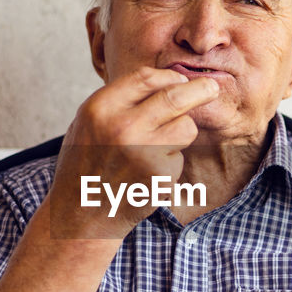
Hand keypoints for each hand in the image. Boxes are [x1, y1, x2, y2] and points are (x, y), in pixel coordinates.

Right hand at [48, 66, 218, 235]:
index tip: (182, 80)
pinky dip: (169, 163)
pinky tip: (147, 174)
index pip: (146, 78)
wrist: (79, 214)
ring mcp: (143, 151)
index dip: (169, 77)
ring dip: (180, 133)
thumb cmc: (85, 165)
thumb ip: (120, 101)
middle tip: (212, 88)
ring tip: (158, 147)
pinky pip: (179, 157)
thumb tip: (167, 81)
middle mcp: (122, 126)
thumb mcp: (88, 123)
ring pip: (186, 126)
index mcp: (100, 107)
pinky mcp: (160, 175)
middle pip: (175, 96)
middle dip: (200, 89)